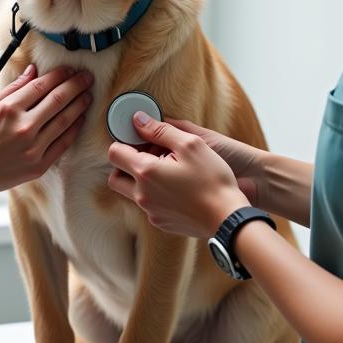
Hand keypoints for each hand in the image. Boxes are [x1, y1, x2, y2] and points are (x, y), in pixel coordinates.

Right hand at [0, 64, 92, 208]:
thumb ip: (13, 88)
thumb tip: (33, 71)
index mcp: (9, 109)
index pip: (41, 86)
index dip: (59, 76)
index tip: (69, 70)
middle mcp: (23, 126)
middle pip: (58, 100)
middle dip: (76, 85)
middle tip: (87, 78)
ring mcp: (33, 147)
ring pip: (65, 120)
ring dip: (80, 105)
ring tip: (88, 95)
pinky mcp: (38, 165)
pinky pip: (63, 143)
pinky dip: (74, 129)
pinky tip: (80, 119)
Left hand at [107, 112, 248, 237]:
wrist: (228, 219)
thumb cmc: (212, 179)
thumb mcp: (190, 144)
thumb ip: (160, 130)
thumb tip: (137, 120)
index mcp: (145, 172)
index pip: (114, 153)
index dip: (124, 143)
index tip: (140, 140)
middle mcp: (141, 195)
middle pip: (115, 176)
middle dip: (126, 165)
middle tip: (148, 157)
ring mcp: (150, 211)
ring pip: (131, 192)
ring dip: (141, 180)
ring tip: (166, 172)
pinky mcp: (160, 222)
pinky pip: (148, 205)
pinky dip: (154, 195)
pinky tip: (176, 189)